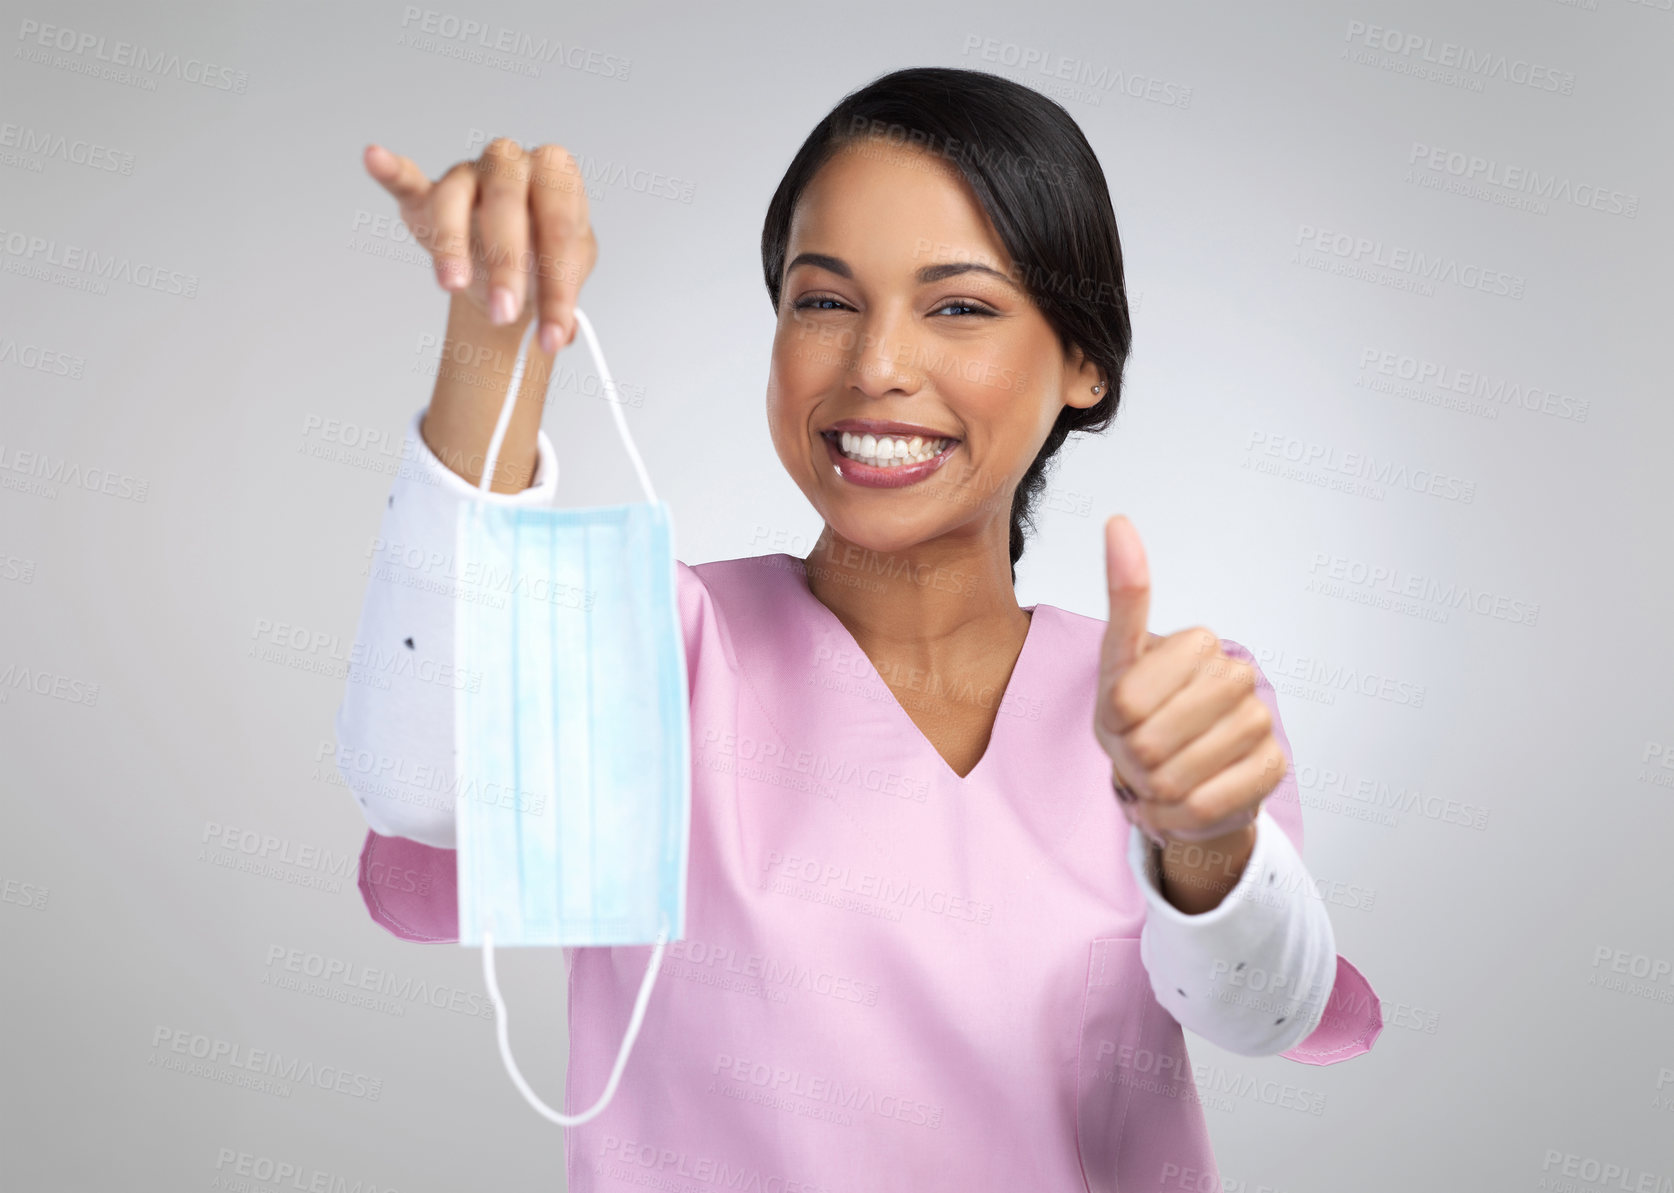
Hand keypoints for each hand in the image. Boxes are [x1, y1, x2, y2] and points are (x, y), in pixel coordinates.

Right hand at [363, 138, 596, 355]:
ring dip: (452, 246)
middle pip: (507, 205)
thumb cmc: (542, 257)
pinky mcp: (427, 191)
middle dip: (507, 265)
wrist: (512, 258)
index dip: (560, 287)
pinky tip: (375, 158)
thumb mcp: (567, 276)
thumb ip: (564, 301)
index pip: (560, 228)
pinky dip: (390, 172)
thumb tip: (562, 334)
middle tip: (506, 313)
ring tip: (453, 284)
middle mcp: (512, 163)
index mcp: (556, 175)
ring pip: (454, 201)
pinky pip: (406, 180)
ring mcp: (467, 174)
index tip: (555, 337)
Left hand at [1094, 515, 1286, 845]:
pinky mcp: (1272, 769)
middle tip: (1139, 755)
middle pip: (1148, 741)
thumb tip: (1118, 521)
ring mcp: (1260, 721)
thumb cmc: (1139, 719)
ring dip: (1151, 791)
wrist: (1180, 783)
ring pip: (1174, 777)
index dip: (1111, 724)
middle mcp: (1236, 676)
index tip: (1123, 719)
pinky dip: (1174, 817)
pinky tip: (1176, 804)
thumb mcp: (1117, 665)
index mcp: (1197, 644)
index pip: (1124, 700)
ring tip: (1158, 778)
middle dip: (1130, 760)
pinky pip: (1201, 805)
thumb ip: (1124, 598)